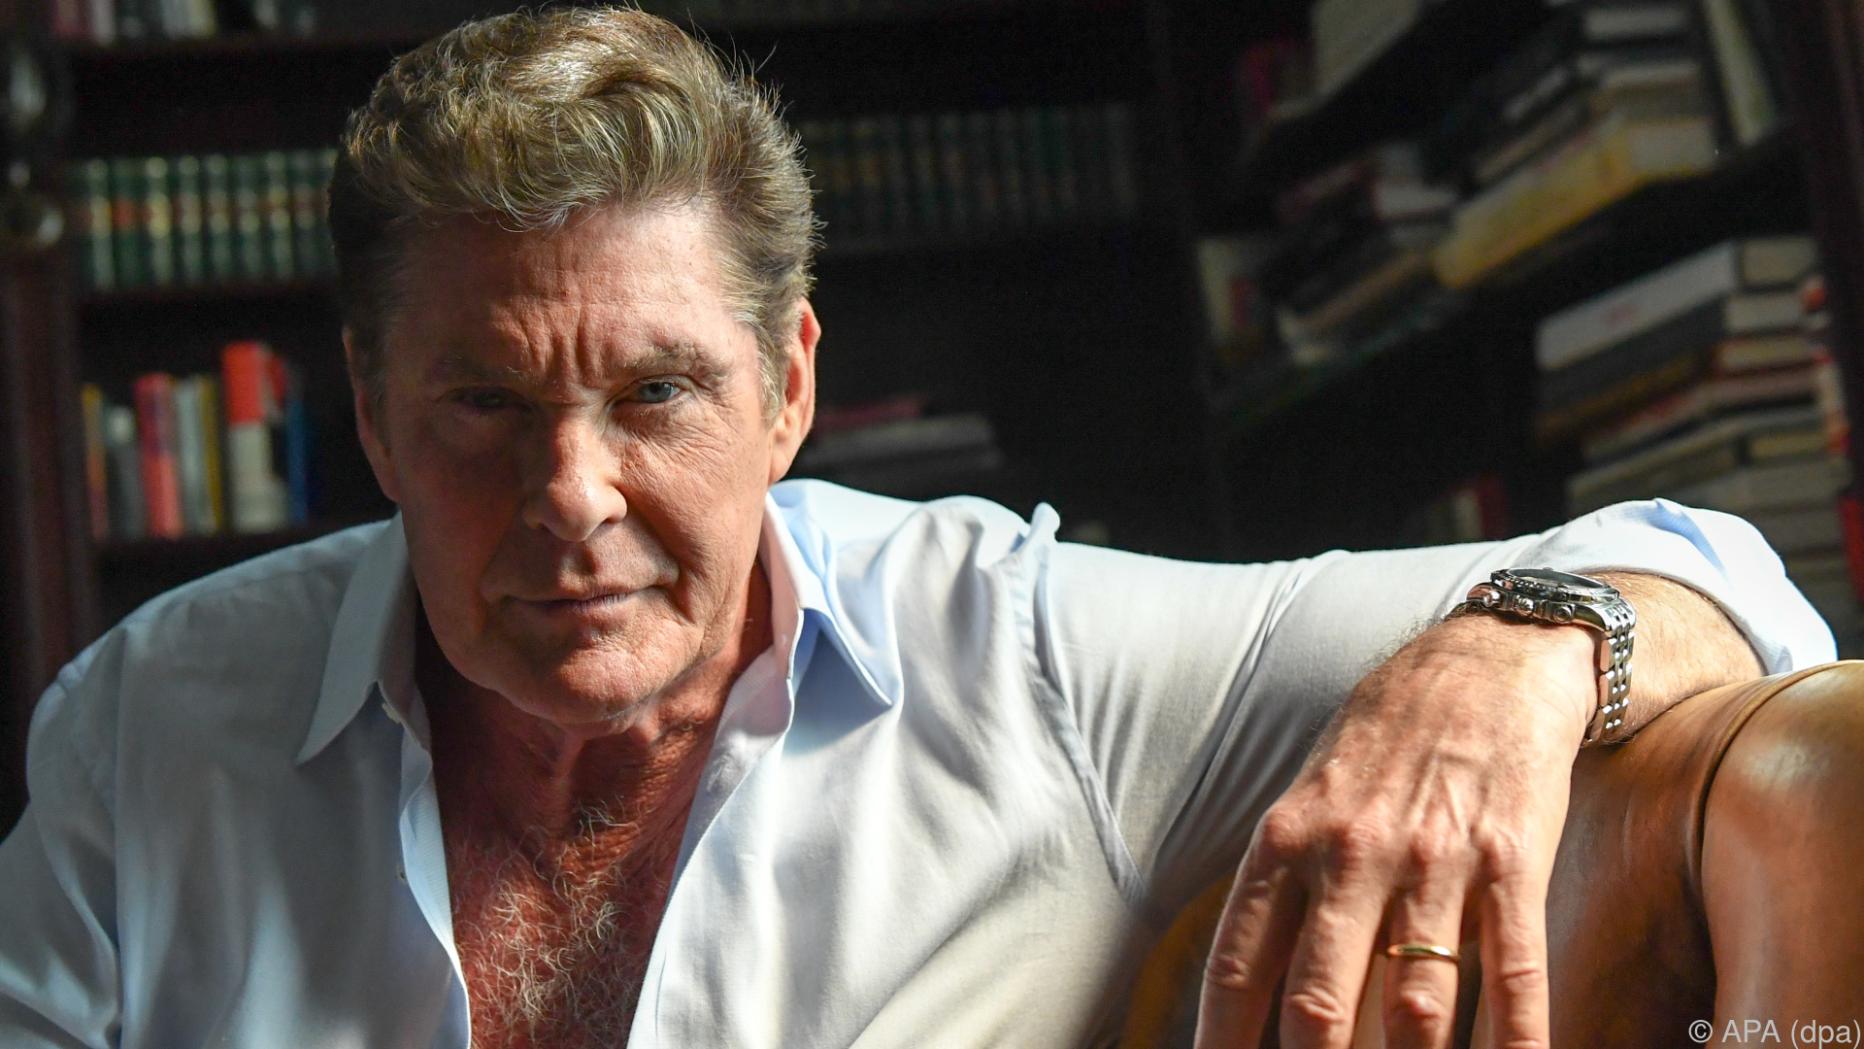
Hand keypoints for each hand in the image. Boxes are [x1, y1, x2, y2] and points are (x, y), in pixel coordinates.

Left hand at [1194, 615, 1596, 1048]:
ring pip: (1415, 1004)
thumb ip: (1283, 888)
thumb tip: (1254, 989)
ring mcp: (1434, 863)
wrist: (1484, 664)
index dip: (1222, 1041)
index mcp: (1286, 841)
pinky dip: (1515, 1042)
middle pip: (1318, 1004)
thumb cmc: (1384, 741)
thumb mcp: (1307, 797)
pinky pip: (1513, 975)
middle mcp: (1351, 855)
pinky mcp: (1513, 864)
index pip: (1237, 967)